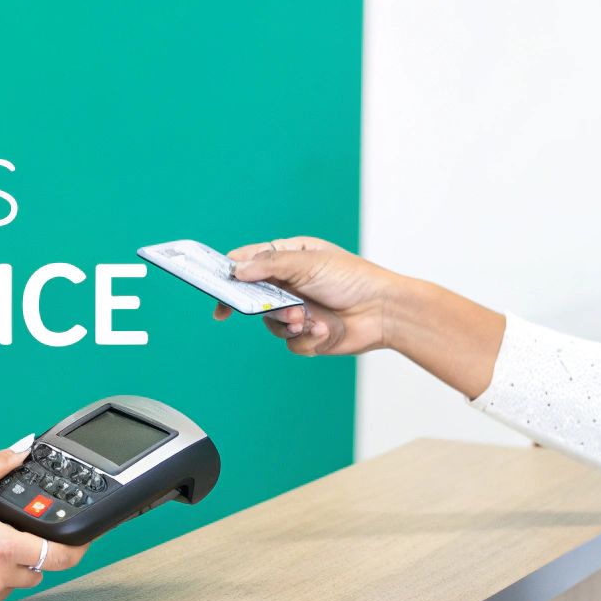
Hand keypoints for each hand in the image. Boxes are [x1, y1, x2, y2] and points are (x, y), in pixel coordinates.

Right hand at [213, 236, 403, 356]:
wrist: (384, 312)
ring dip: (289, 324)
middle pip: (254, 298)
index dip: (230, 274)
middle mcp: (290, 285)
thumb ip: (270, 264)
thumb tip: (236, 270)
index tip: (217, 287)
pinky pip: (291, 342)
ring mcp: (298, 311)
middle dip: (266, 306)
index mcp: (289, 258)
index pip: (249, 263)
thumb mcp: (308, 262)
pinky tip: (326, 330)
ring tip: (309, 320)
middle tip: (282, 307)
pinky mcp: (308, 335)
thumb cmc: (353, 278)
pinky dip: (307, 338)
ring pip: (271, 324)